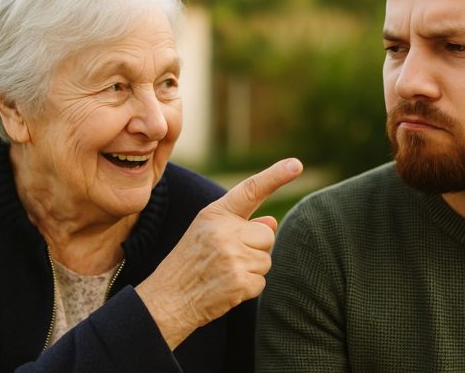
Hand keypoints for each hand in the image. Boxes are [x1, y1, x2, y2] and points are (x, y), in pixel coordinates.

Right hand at [136, 158, 303, 348]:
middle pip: (267, 236)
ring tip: (223, 272)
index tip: (296, 164)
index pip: (251, 190)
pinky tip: (226, 287)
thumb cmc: (190, 262)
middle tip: (226, 258)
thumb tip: (272, 223)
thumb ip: (240, 224)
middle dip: (255, 248)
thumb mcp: (207, 233)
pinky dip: (248, 288)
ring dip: (251, 269)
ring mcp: (233, 256)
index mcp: (215, 213)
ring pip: (266, 260)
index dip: (276, 176)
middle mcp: (225, 231)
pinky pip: (261, 282)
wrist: (167, 299)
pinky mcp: (240, 281)